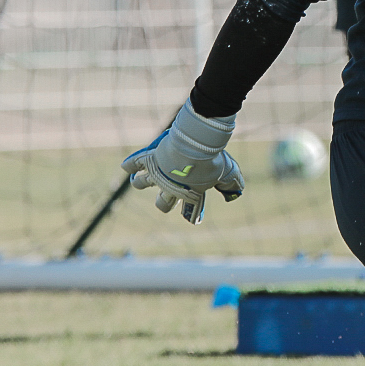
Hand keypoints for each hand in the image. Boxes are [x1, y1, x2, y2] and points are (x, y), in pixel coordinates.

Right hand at [121, 99, 244, 224]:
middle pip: (161, 203)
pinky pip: (134, 164)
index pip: (189, 210)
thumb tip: (237, 192)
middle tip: (163, 198)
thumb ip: (232, 183)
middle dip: (162, 202)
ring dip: (140, 182)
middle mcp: (170, 188)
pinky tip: (127, 166)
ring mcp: (157, 174)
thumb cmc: (212, 161)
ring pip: (141, 184)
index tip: (192, 218)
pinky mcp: (148, 160)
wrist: (194, 147)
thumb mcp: (228, 172)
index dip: (191, 214)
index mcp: (189, 193)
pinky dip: (129, 165)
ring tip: (139, 179)